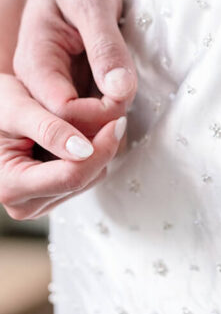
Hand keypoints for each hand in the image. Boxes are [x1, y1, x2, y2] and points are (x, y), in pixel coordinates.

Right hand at [0, 73, 125, 220]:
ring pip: (90, 179)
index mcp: (11, 187)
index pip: (72, 176)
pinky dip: (88, 156)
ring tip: (82, 125)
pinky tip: (76, 137)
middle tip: (110, 118)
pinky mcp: (51, 197)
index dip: (100, 149)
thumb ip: (49, 129)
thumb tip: (85, 150)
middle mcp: (25, 205)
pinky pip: (86, 177)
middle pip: (84, 180)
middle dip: (99, 149)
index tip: (117, 122)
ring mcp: (39, 204)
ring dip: (94, 151)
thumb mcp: (17, 108)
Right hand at [13, 0, 136, 131]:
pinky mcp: (74, 84)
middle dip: (105, 118)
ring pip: (83, 122)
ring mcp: (57, 85)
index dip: (97, 112)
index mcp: (35, 62)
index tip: (125, 94)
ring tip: (132, 93)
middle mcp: (40, 82)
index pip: (63, 112)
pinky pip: (92, 109)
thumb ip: (106, 46)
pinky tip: (127, 95)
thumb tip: (120, 90)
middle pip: (71, 125)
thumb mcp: (93, 2)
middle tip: (132, 93)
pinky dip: (111, 107)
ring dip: (110, 117)